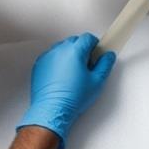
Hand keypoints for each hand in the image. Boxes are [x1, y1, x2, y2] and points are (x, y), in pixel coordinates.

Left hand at [17, 33, 115, 148]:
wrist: (52, 110)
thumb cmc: (72, 98)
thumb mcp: (97, 81)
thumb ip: (105, 64)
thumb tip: (108, 56)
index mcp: (74, 51)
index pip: (87, 37)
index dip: (94, 44)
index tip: (97, 52)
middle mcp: (59, 50)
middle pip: (74, 40)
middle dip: (82, 49)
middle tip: (87, 64)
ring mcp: (47, 57)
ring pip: (62, 48)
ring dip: (69, 54)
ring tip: (74, 72)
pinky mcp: (39, 65)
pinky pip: (51, 56)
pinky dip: (57, 61)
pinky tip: (62, 76)